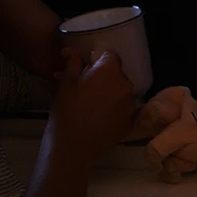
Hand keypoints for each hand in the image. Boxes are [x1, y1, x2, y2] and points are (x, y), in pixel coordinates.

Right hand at [48, 47, 136, 164]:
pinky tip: (101, 117)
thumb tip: (70, 50)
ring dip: (111, 94)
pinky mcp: (130, 122)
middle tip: (88, 87)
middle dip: (105, 78)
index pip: (110, 55)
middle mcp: (125, 84)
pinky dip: (116, 110)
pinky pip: (124, 109)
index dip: (99, 60)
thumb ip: (72, 62)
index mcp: (110, 70)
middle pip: (117, 74)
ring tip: (94, 105)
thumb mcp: (66, 82)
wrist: (73, 145)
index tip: (88, 68)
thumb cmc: (67, 109)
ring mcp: (130, 104)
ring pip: (122, 92)